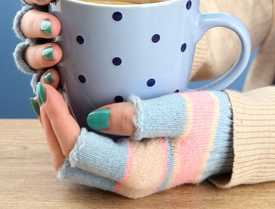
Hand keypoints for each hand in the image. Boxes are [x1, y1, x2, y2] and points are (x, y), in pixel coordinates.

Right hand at [13, 0, 141, 94]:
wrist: (172, 30)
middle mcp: (58, 24)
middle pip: (28, 24)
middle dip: (34, 24)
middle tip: (55, 27)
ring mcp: (64, 52)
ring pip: (32, 55)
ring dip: (37, 55)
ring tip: (56, 54)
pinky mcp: (75, 77)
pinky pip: (51, 81)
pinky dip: (48, 81)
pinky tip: (57, 80)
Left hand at [34, 83, 232, 198]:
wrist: (227, 140)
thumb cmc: (209, 126)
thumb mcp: (180, 113)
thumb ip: (139, 117)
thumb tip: (96, 116)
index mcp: (137, 173)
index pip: (81, 150)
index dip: (59, 120)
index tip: (50, 90)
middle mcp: (126, 183)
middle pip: (70, 162)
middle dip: (52, 128)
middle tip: (47, 92)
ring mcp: (126, 177)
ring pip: (76, 161)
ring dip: (59, 132)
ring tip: (54, 100)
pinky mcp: (129, 166)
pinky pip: (91, 155)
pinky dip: (75, 134)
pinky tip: (76, 111)